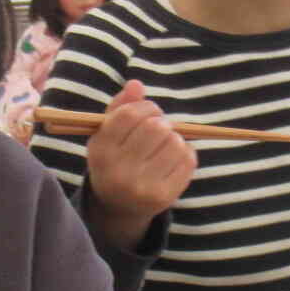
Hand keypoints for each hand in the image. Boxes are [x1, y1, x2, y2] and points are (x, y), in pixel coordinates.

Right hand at [84, 80, 194, 248]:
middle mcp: (119, 172)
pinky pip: (188, 160)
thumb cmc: (115, 159)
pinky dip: (185, 152)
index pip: (129, 115)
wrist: (119, 206)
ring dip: (174, 137)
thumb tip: (136, 84)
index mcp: (101, 152)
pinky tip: (172, 157)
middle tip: (159, 127)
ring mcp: (142, 187)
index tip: (148, 111)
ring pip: (174, 142)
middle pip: (155, 127)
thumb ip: (120, 107)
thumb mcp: (107, 134)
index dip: (145, 106)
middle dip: (161, 121)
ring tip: (164, 144)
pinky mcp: (164, 197)